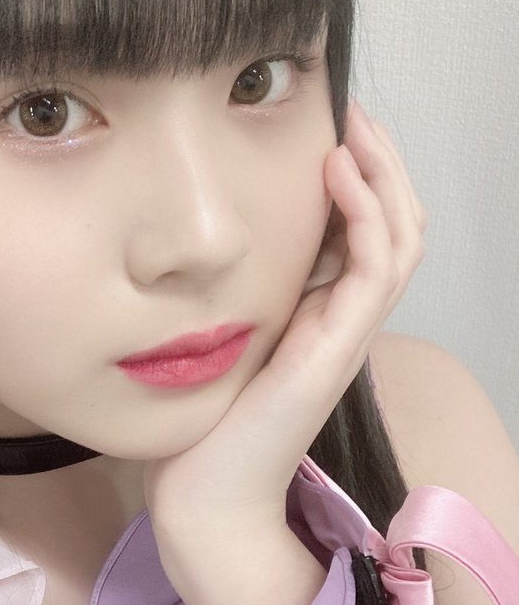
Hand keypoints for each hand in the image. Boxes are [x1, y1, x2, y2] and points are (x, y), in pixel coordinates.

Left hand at [144, 103, 425, 604]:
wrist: (205, 492)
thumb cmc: (204, 422)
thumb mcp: (221, 338)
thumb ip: (235, 296)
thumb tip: (206, 244)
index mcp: (322, 314)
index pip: (368, 231)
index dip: (362, 176)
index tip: (329, 126)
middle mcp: (344, 320)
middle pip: (397, 224)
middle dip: (382, 162)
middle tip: (351, 112)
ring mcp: (347, 334)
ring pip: (401, 236)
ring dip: (384, 174)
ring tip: (353, 126)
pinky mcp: (335, 348)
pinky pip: (376, 267)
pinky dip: (368, 214)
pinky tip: (338, 173)